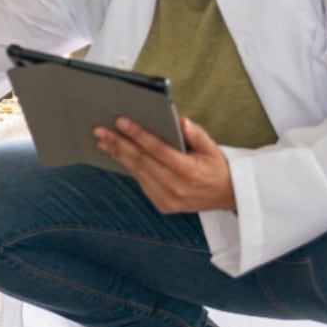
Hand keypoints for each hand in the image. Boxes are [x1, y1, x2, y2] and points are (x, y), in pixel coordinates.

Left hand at [94, 115, 235, 213]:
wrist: (227, 197)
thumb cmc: (216, 167)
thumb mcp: (212, 148)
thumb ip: (196, 134)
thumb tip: (180, 121)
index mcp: (189, 171)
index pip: (157, 149)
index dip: (137, 135)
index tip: (120, 121)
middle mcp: (176, 187)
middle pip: (141, 161)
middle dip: (118, 144)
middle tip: (100, 130)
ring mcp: (167, 199)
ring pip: (137, 172)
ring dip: (118, 155)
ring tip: (103, 141)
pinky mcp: (162, 205)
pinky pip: (141, 182)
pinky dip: (128, 167)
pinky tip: (117, 154)